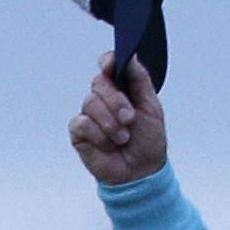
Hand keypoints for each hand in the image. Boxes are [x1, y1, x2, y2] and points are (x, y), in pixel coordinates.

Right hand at [69, 52, 165, 186]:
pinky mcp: (79, 132)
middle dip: (116, 101)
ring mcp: (89, 114)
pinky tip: (108, 145)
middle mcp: (103, 97)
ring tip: (123, 138)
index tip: (112, 66)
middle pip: (99, 82)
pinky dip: (99, 136)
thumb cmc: (147, 141)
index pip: (109, 65)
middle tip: (129, 119)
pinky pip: (82, 124)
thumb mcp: (151, 107)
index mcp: (122, 88)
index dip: (108, 62)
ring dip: (110, 123)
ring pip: (91, 103)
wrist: (140, 173)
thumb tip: (131, 56)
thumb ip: (140, 80)